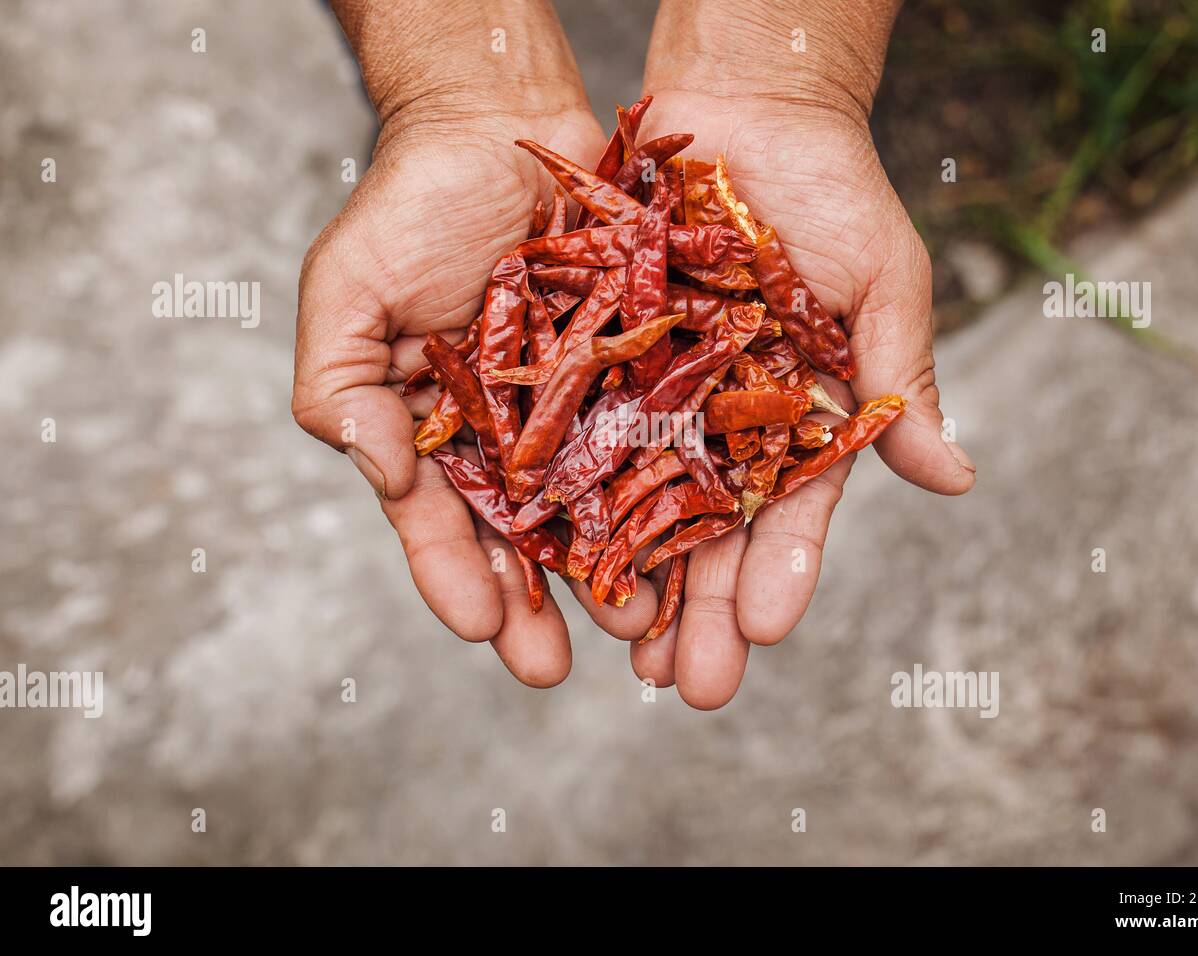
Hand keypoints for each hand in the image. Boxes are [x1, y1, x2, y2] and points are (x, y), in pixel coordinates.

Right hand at [293, 1, 662, 685]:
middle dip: (536, 603)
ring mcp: (577, 412)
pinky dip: (670, 490)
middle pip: (522, 537)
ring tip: (634, 626)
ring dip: (610, 569)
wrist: (498, 126)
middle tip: (553, 665)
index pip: (439, 524)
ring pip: (597, 506)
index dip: (455, 578)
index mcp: (435, 435)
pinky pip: (657, 439)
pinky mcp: (637, 376)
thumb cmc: (409, 206)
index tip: (483, 628)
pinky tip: (688, 538)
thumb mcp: (348, 292)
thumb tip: (380, 475)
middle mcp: (509, 438)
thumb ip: (341, 388)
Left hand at [628, 11, 975, 707]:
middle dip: (702, 612)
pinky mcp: (602, 363)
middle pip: (712, 533)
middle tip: (687, 687)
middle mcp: (726, 424)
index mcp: (798, 419)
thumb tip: (956, 480)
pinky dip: (568, 490)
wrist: (746, 107)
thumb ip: (899, 380)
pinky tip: (553, 551)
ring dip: (632, 578)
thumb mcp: (879, 283)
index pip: (793, 514)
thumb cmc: (830, 191)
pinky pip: (581, 431)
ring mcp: (661, 398)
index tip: (764, 630)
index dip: (779, 572)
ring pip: (640, 503)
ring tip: (622, 652)